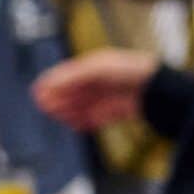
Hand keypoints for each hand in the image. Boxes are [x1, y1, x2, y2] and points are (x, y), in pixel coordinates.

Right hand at [32, 50, 158, 132]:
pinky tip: (75, 125)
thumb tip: (47, 85)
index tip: (37, 93)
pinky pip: (92, 119)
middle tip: (45, 107)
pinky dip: (82, 122)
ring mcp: (104, 98)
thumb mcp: (95, 69)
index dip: (50, 84)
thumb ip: (70, 77)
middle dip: (57, 100)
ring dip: (68, 112)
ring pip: (79, 107)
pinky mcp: (112, 113)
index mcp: (91, 68)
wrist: (157, 88)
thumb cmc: (129, 71)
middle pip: (70, 93)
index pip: (64, 76)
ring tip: (59, 117)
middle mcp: (96, 83)